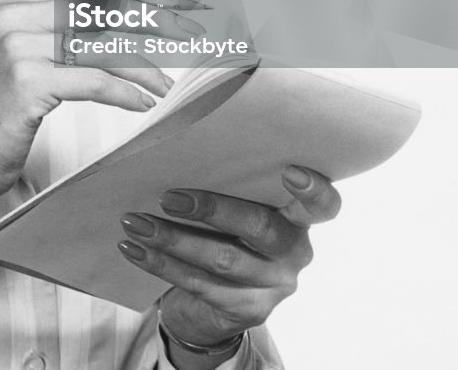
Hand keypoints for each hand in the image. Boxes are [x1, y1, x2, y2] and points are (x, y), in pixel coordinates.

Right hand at [0, 0, 191, 235]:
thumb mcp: (22, 55)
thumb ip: (60, 30)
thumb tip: (125, 19)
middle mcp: (12, 13)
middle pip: (98, 6)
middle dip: (150, 20)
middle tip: (187, 32)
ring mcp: (16, 45)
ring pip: (101, 45)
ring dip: (143, 67)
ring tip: (163, 83)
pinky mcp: (25, 80)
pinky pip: (93, 80)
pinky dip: (124, 93)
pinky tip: (142, 103)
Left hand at [118, 168, 340, 362]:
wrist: (214, 304)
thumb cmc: (224, 233)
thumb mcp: (236, 208)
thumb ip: (230, 185)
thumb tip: (179, 147)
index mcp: (298, 218)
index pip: (323, 205)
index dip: (314, 190)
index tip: (291, 171)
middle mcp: (294, 252)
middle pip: (261, 227)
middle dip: (212, 209)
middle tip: (168, 197)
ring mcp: (272, 286)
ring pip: (221, 259)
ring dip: (172, 238)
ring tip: (135, 221)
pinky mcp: (245, 310)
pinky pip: (198, 283)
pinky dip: (159, 262)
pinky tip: (133, 248)